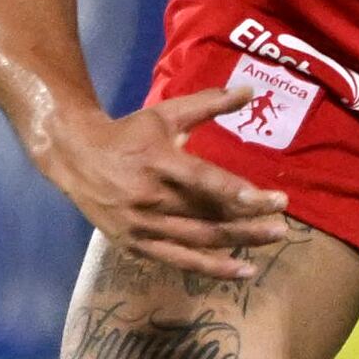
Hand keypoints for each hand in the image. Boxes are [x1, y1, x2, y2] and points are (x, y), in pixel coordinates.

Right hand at [38, 82, 295, 281]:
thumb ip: (209, 103)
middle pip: (206, 215)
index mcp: (157, 162)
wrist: (74, 157)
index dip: (237, 193)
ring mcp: (141, 225)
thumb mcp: (165, 113)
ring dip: (239, 244)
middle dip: (249, 222)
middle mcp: (149, 197)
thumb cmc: (128, 135)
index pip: (203, 181)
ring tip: (273, 239)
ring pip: (198, 240)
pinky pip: (179, 260)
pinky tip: (242, 269)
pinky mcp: (135, 245)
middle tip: (284, 224)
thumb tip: (251, 89)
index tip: (272, 200)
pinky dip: (212, 268)